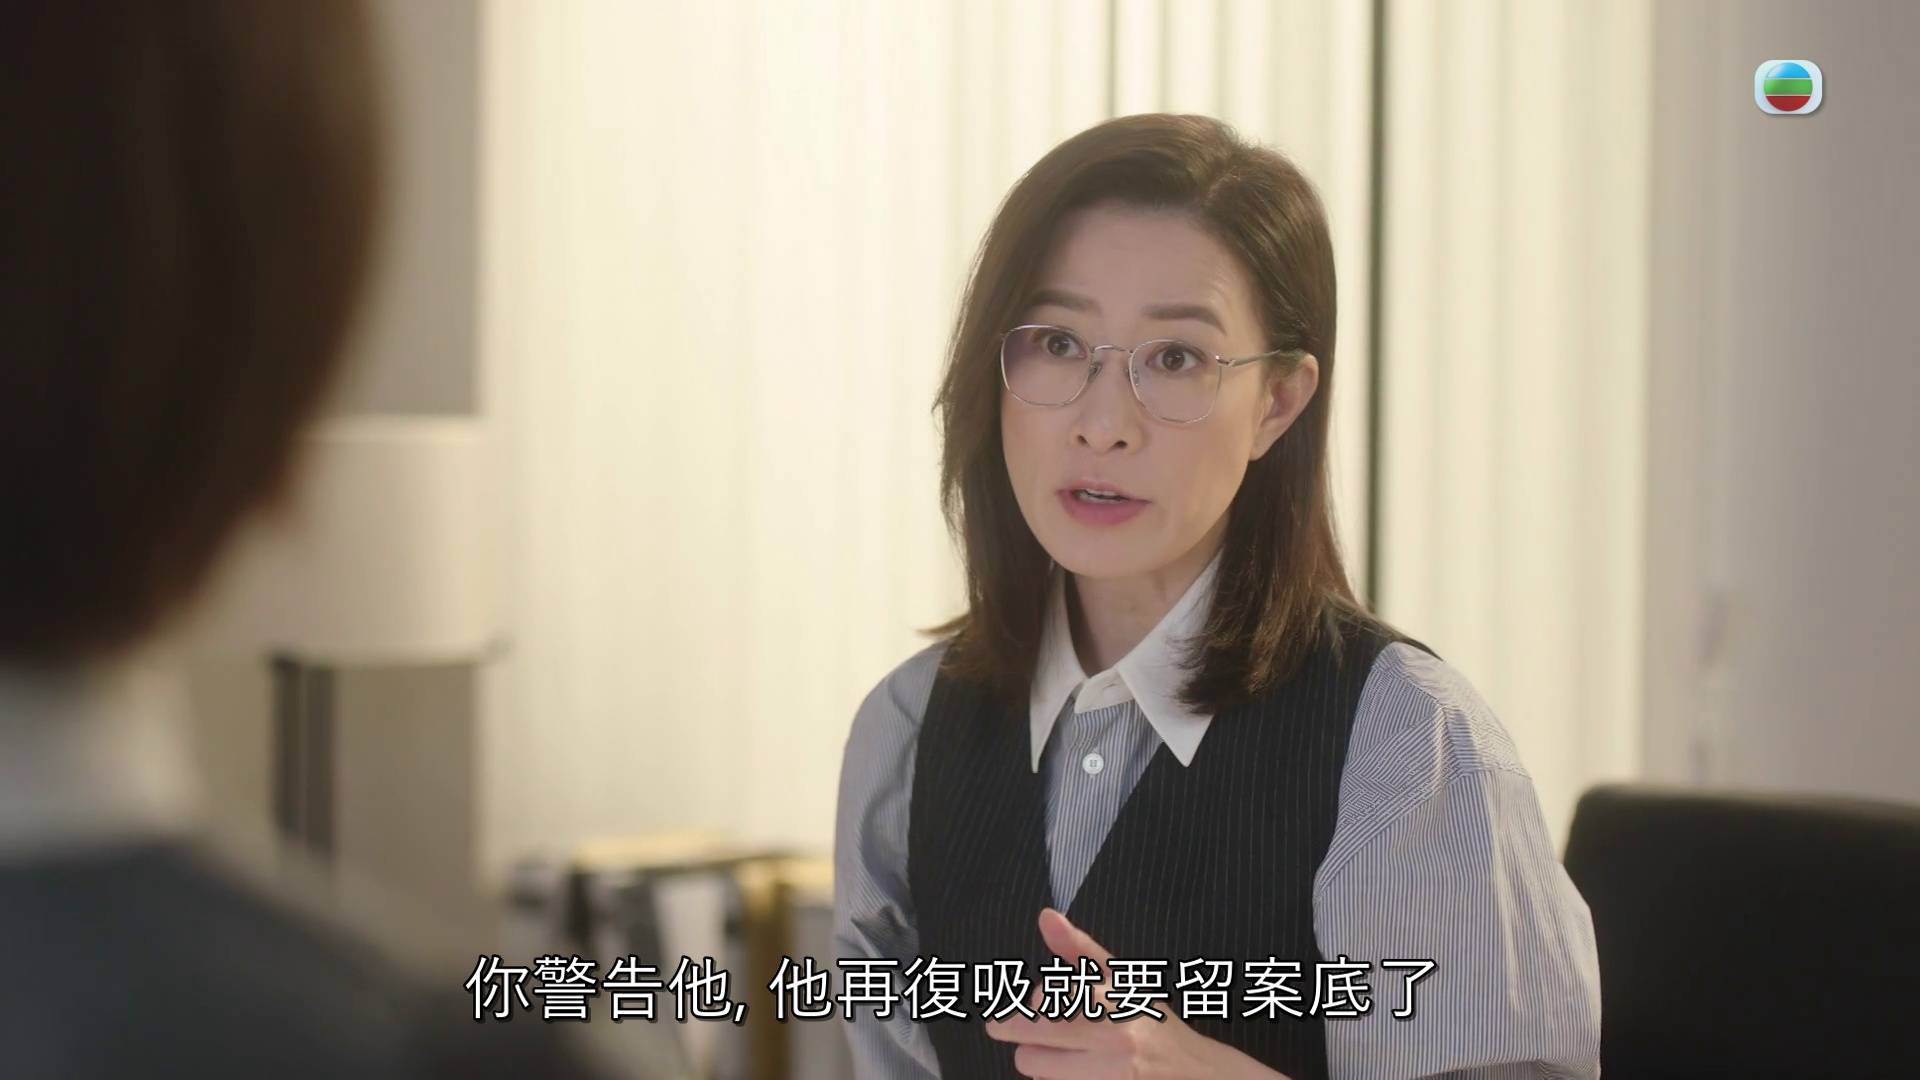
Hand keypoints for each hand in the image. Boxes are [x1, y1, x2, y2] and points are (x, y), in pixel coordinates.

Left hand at [983, 908, 1289, 1078]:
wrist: (1199, 1073)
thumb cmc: (1153, 1023)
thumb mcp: (1122, 979)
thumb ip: (1078, 950)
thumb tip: (1046, 916)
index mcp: (1111, 1003)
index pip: (1041, 1003)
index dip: (1034, 1002)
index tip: (1041, 1001)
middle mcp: (1112, 1043)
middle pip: (1028, 1052)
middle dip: (1027, 1041)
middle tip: (1033, 1033)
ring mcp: (1112, 1078)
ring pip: (1040, 1077)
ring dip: (1046, 1066)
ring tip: (1072, 1055)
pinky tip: (1084, 1071)